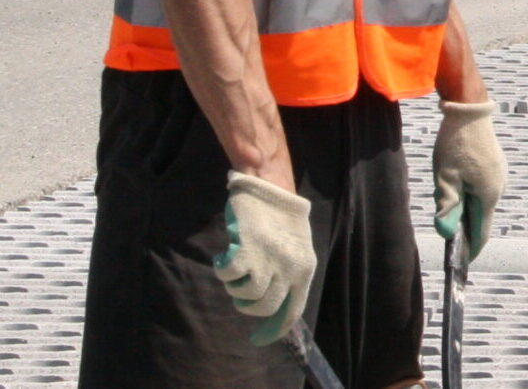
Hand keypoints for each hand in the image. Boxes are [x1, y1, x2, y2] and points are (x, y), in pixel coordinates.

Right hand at [214, 171, 315, 345]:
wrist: (270, 186)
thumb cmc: (281, 220)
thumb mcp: (293, 250)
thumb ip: (287, 277)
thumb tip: (272, 310)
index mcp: (305, 269)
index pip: (292, 310)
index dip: (275, 329)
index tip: (258, 340)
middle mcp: (290, 267)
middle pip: (264, 307)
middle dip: (247, 305)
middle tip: (240, 289)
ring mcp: (269, 260)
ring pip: (246, 295)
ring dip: (235, 286)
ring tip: (235, 267)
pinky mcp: (248, 250)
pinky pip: (229, 276)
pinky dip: (223, 269)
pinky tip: (224, 256)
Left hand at [433, 100, 505, 263]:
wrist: (469, 109)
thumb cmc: (455, 143)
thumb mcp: (445, 177)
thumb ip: (447, 207)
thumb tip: (446, 234)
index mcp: (489, 194)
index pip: (482, 232)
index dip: (470, 249)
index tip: (460, 262)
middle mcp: (499, 187)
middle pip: (482, 216)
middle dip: (465, 227)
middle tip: (445, 231)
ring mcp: (499, 175)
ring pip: (481, 201)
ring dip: (466, 208)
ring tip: (446, 204)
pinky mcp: (495, 165)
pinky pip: (483, 188)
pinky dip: (470, 194)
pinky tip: (456, 186)